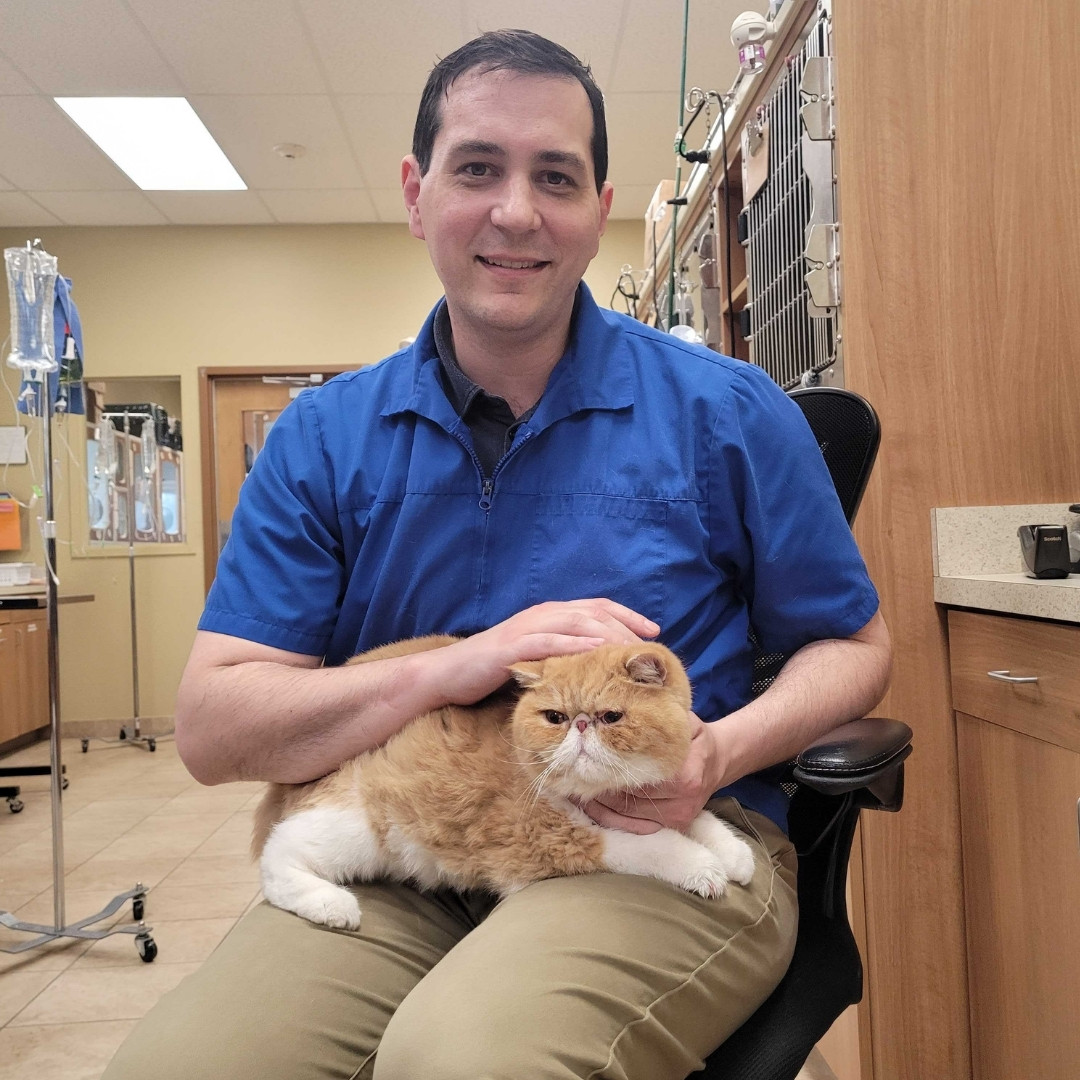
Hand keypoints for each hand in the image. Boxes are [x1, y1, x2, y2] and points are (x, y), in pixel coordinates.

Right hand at [433, 599, 659, 705]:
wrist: (450, 674)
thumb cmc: (495, 670)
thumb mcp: (537, 658)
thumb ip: (563, 656)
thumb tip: (598, 671)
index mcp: (550, 614)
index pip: (597, 607)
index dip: (628, 616)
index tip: (654, 632)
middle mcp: (543, 614)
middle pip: (594, 612)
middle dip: (626, 627)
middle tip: (650, 648)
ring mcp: (528, 628)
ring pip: (577, 623)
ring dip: (608, 635)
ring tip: (631, 652)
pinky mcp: (514, 646)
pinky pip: (550, 642)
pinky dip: (574, 645)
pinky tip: (594, 653)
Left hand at [579, 713, 724, 833]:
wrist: (717, 760)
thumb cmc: (691, 735)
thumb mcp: (679, 717)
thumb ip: (653, 716)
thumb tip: (615, 703)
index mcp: (682, 775)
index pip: (633, 778)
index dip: (603, 770)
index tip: (580, 760)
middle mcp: (680, 803)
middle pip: (624, 800)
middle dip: (594, 787)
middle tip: (567, 776)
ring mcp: (675, 820)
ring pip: (623, 817)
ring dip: (595, 805)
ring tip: (572, 789)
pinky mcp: (671, 828)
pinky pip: (631, 828)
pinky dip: (608, 817)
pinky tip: (590, 804)